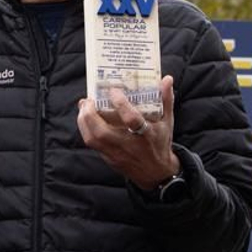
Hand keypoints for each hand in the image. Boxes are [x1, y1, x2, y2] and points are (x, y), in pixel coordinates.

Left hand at [77, 75, 180, 190]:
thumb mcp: (167, 122)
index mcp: (147, 135)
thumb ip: (166, 100)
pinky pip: (92, 144)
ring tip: (84, 106)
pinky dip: (86, 129)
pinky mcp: (108, 158)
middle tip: (88, 99)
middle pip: (102, 132)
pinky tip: (85, 117)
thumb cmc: (160, 142)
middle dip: (90, 114)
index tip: (113, 90)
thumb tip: (166, 78)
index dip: (121, 104)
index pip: (131, 119)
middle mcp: (129, 146)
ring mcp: (116, 154)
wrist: (156, 173)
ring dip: (83, 121)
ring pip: (92, 139)